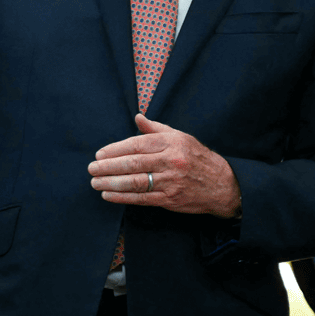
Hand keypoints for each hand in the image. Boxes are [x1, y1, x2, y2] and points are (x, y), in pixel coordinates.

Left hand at [88, 113, 241, 217]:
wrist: (222, 185)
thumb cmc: (197, 157)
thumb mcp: (180, 137)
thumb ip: (156, 129)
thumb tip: (138, 116)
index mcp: (171, 143)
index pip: (137, 145)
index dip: (115, 150)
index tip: (99, 154)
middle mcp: (171, 161)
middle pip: (133, 164)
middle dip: (108, 167)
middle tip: (92, 169)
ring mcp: (171, 181)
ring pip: (135, 182)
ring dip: (111, 183)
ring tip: (96, 183)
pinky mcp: (170, 199)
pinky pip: (142, 198)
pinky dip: (123, 197)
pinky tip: (108, 195)